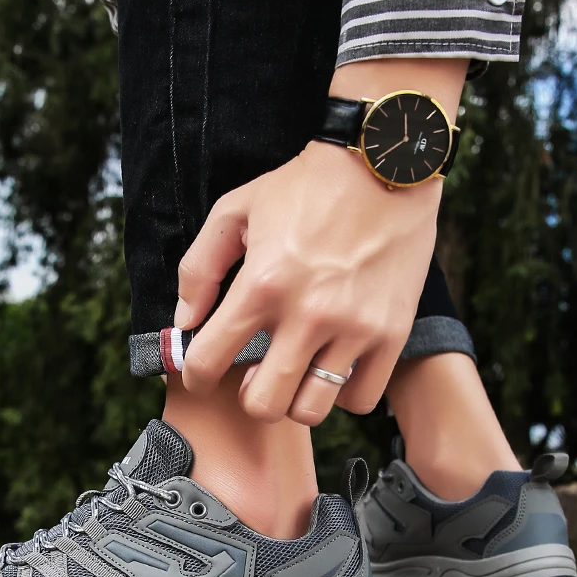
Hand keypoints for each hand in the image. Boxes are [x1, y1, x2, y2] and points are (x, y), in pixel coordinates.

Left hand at [174, 138, 441, 423]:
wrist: (384, 166)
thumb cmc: (305, 187)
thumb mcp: (237, 210)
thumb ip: (199, 268)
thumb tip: (184, 322)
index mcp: (261, 284)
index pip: (209, 361)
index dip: (196, 377)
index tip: (202, 375)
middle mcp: (307, 314)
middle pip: (262, 403)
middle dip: (247, 395)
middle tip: (253, 375)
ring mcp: (353, 328)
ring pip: (310, 410)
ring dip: (295, 399)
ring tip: (296, 373)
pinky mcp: (392, 333)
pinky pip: (360, 399)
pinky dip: (341, 394)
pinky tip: (333, 367)